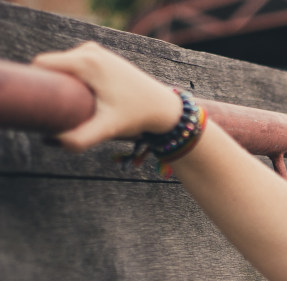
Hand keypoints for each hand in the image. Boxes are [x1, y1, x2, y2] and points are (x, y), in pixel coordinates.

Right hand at [32, 42, 181, 151]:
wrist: (164, 107)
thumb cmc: (137, 116)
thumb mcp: (108, 128)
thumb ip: (80, 138)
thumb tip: (52, 141)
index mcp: (86, 60)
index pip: (42, 65)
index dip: (40, 85)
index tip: (46, 106)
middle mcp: (89, 50)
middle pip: (52, 67)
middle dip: (53, 88)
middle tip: (68, 111)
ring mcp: (95, 51)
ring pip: (63, 68)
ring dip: (65, 86)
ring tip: (80, 107)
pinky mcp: (101, 57)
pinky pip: (75, 67)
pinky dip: (75, 81)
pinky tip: (86, 99)